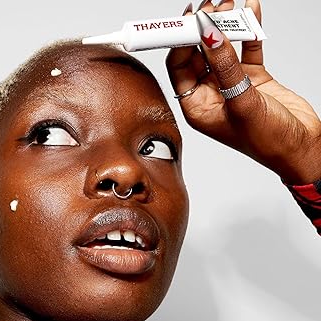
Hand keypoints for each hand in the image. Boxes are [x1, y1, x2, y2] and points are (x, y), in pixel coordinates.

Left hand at [166, 0, 320, 183]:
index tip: (189, 19)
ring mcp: (230, 83)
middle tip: (210, 6)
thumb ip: (226, 68)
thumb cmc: (267, 140)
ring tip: (229, 4)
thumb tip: (208, 35)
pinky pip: (246, 47)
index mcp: (197, 106)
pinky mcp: (251, 77)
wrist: (301, 146)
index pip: (179, 67)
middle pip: (197, 53)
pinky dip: (248, 29)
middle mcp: (209, 93)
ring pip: (221, 47)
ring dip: (224, 25)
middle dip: (202, 28)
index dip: (180, 42)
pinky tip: (251, 9)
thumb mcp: (242, 103)